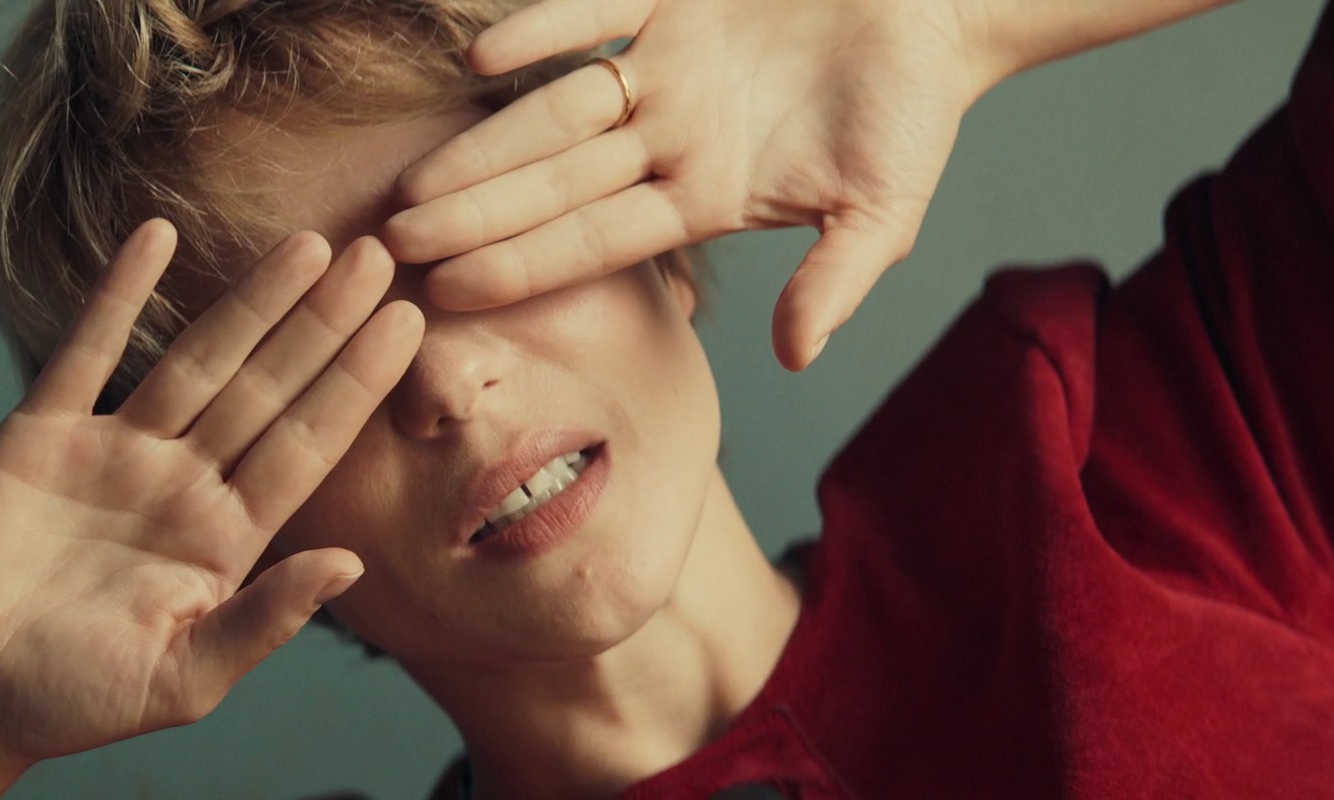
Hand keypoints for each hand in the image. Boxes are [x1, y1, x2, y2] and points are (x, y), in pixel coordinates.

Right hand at [0, 222, 419, 777]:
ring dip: (252, 299)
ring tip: (308, 243)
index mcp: (227, 535)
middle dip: (324, 321)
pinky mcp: (43, 435)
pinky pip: (86, 349)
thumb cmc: (75, 700)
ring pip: (200, 358)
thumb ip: (265, 618)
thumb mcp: (183, 677)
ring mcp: (117, 452)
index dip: (356, 381)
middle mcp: (184, 481)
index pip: (309, 442)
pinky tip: (157, 237)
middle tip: (381, 252)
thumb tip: (350, 562)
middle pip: (270, 386)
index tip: (408, 323)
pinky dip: (119, 292)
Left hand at [384, 0, 992, 370]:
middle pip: (555, 182)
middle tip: (394, 246)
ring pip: (557, 109)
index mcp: (708, 195)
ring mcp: (665, 67)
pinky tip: (482, 59)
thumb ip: (834, 282)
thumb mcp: (883, 211)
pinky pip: (596, 11)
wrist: (939, 7)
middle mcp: (671, 136)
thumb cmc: (915, 113)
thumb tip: (794, 359)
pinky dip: (545, 28)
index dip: (522, 266)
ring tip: (418, 180)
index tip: (448, 294)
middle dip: (477, 214)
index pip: (597, 240)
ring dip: (489, 142)